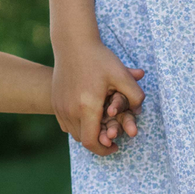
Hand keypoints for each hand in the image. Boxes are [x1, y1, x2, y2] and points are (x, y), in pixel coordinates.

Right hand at [53, 39, 144, 155]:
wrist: (73, 44)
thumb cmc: (99, 58)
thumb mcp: (121, 74)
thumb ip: (135, 94)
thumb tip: (139, 110)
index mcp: (87, 107)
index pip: (92, 142)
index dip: (104, 150)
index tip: (115, 147)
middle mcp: (70, 110)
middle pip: (83, 140)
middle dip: (98, 142)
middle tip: (112, 137)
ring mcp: (60, 107)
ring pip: (73, 133)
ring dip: (88, 134)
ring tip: (101, 128)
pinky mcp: (55, 103)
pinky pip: (65, 124)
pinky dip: (77, 126)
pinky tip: (88, 118)